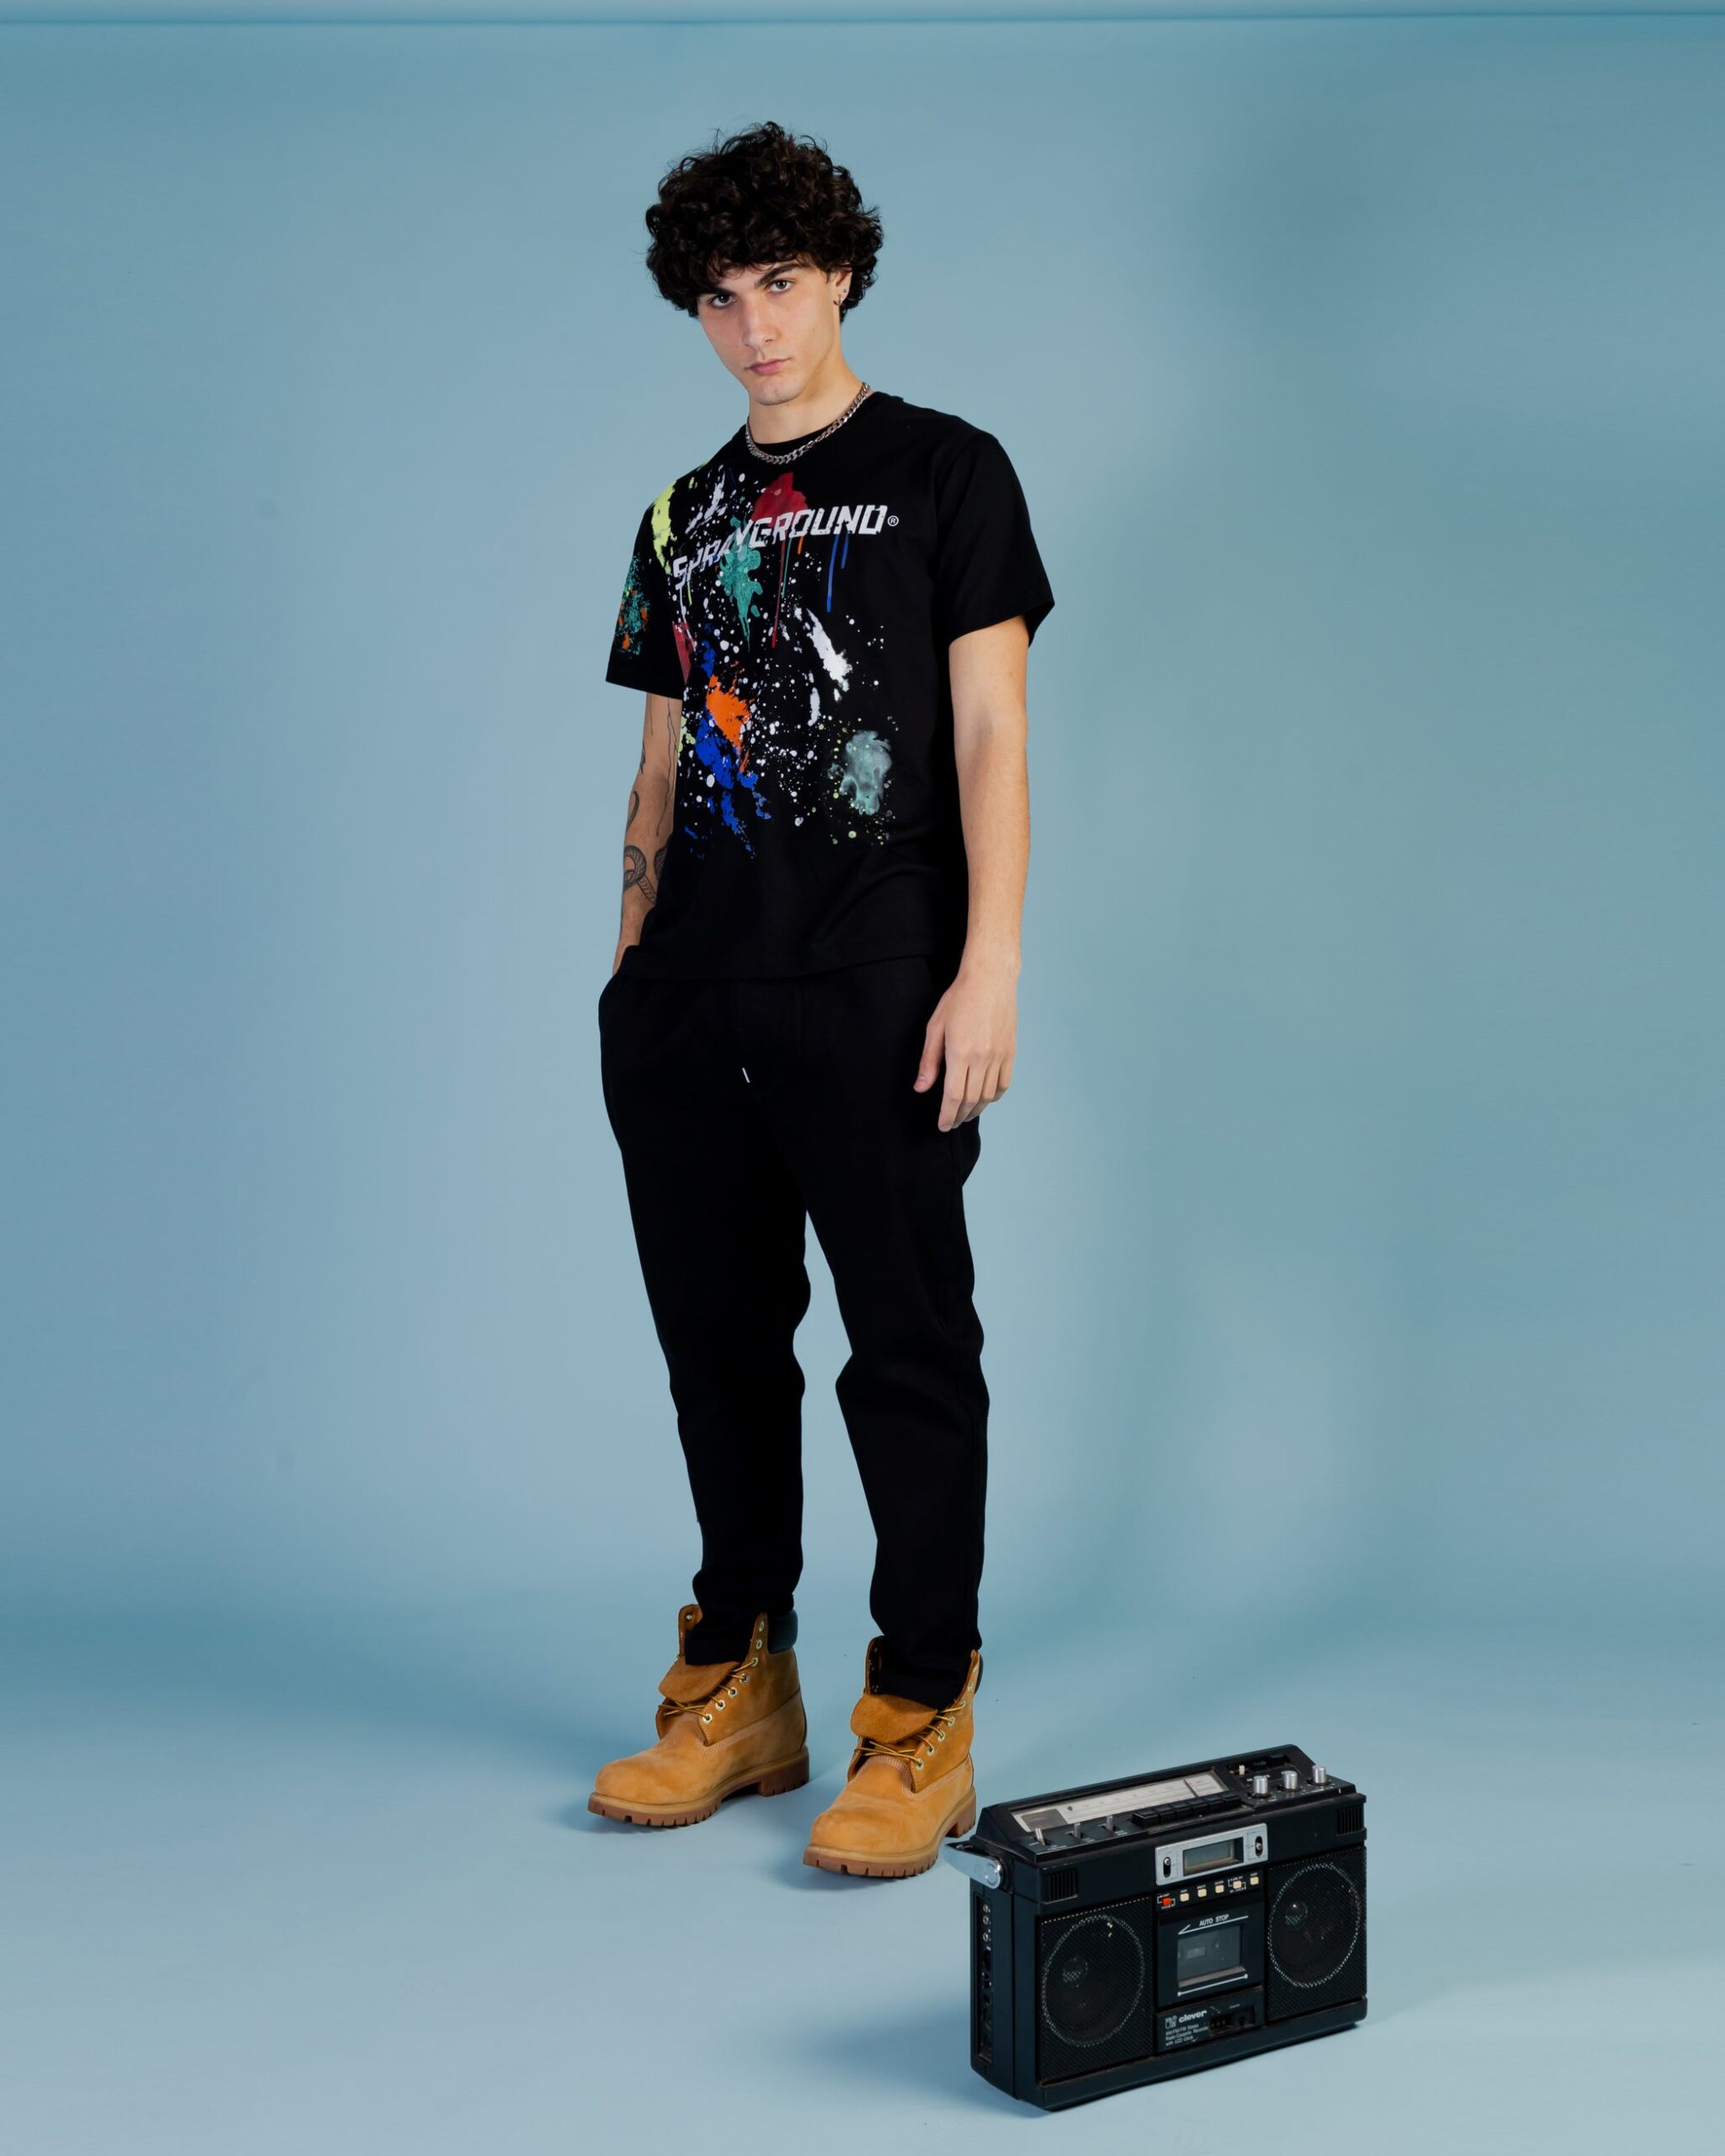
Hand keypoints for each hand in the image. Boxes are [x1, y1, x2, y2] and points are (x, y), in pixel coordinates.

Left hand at [914, 958, 1016, 1130]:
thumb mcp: (935, 1027)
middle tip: (951, 1123)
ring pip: (988, 1095)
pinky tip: (985, 1099)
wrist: (990, 978)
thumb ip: (929, 1061)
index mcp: (960, 1052)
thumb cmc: (959, 999)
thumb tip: (921, 1087)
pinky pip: (1004, 1083)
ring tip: (965, 1114)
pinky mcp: (1010, 1051)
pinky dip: (994, 1096)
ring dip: (976, 1109)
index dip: (946, 1115)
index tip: (942, 1125)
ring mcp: (999, 1056)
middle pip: (971, 1100)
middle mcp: (982, 1058)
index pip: (953, 1096)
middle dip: (959, 1117)